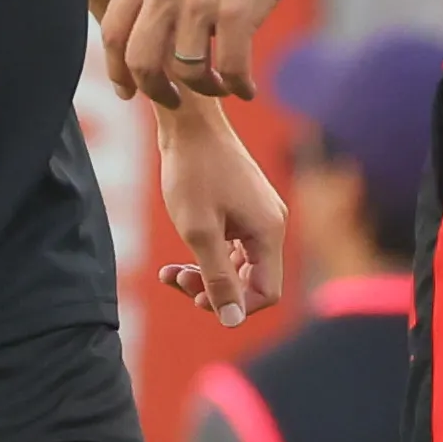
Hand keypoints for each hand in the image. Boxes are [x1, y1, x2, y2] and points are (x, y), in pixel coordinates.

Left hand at [102, 0, 276, 107]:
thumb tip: (137, 42)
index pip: (113, 34)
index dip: (117, 71)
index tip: (127, 91)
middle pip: (142, 61)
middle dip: (156, 90)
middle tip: (173, 98)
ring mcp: (198, 3)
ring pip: (187, 70)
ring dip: (204, 88)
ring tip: (217, 86)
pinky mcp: (235, 13)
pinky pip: (231, 68)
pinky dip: (238, 86)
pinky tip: (245, 89)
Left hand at [154, 104, 286, 327]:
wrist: (189, 121)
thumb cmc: (193, 171)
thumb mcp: (199, 231)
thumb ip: (217, 277)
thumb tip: (230, 320)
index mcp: (269, 231)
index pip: (266, 292)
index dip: (234, 306)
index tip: (196, 299)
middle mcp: (272, 224)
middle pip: (252, 280)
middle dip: (213, 288)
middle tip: (176, 281)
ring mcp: (259, 214)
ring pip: (239, 265)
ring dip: (206, 274)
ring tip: (170, 273)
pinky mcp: (244, 206)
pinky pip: (232, 245)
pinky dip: (208, 254)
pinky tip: (178, 258)